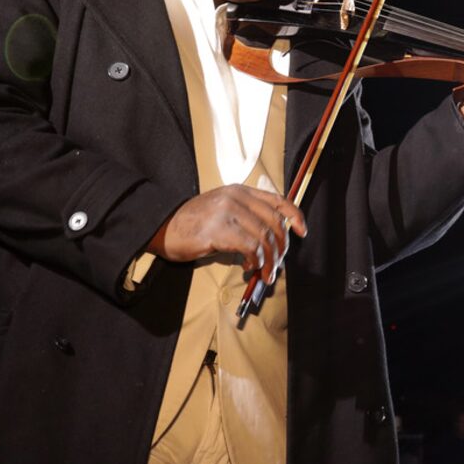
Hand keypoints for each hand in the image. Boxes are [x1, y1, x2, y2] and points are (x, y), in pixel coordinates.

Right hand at [146, 184, 306, 283]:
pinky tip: (248, 267)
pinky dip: (255, 261)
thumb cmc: (192, 224)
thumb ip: (246, 217)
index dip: (294, 216)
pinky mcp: (219, 229)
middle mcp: (237, 197)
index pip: (278, 200)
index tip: (302, 232)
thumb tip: (271, 241)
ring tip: (263, 272)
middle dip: (281, 248)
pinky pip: (250, 247)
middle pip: (274, 223)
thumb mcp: (222, 210)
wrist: (162, 226)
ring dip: (269, 260)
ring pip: (265, 238)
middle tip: (276, 265)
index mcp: (240, 191)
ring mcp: (228, 212)